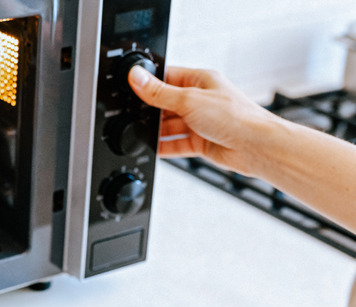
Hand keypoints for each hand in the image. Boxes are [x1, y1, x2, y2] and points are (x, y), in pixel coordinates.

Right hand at [128, 65, 277, 175]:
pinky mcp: (201, 142)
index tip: (131, 89)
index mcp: (200, 80)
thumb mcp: (189, 100)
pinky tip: (153, 148)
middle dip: (151, 111)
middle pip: (166, 104)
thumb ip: (159, 92)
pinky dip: (164, 147)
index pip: (167, 78)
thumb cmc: (236, 117)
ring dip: (157, 131)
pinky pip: (176, 144)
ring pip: (170, 125)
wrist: (256, 147)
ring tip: (142, 134)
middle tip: (135, 116)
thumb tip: (137, 77)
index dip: (149, 83)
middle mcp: (200, 100)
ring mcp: (200, 122)